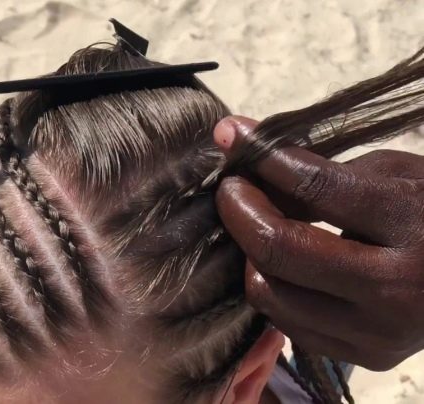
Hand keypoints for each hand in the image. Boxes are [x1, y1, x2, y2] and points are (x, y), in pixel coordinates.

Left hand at [213, 116, 423, 370]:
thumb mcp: (392, 174)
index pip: (315, 188)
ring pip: (271, 293)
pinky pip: (289, 323)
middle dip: (239, 210)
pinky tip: (282, 264)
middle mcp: (396, 288)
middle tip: (231, 188)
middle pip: (279, 249)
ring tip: (259, 227)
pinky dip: (274, 287)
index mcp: (413, 223)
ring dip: (251, 253)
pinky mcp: (367, 356)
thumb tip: (248, 162)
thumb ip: (321, 171)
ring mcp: (379, 332)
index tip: (232, 137)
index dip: (263, 159)